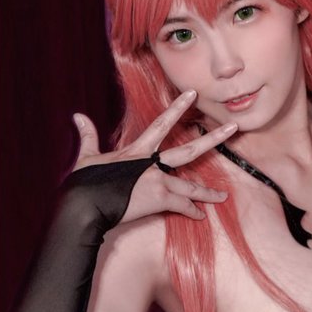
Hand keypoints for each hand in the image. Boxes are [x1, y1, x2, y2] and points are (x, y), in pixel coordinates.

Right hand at [72, 89, 237, 223]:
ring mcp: (158, 181)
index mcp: (138, 150)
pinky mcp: (158, 199)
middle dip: (214, 139)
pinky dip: (191, 212)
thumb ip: (88, 136)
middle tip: (234, 127)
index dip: (178, 108)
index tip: (193, 94)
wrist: (86, 206)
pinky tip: (200, 216)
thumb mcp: (87, 157)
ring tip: (223, 196)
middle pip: (190, 150)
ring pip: (191, 187)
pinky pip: (182, 206)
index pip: (162, 124)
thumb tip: (78, 117)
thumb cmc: (84, 183)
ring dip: (208, 194)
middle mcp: (152, 163)